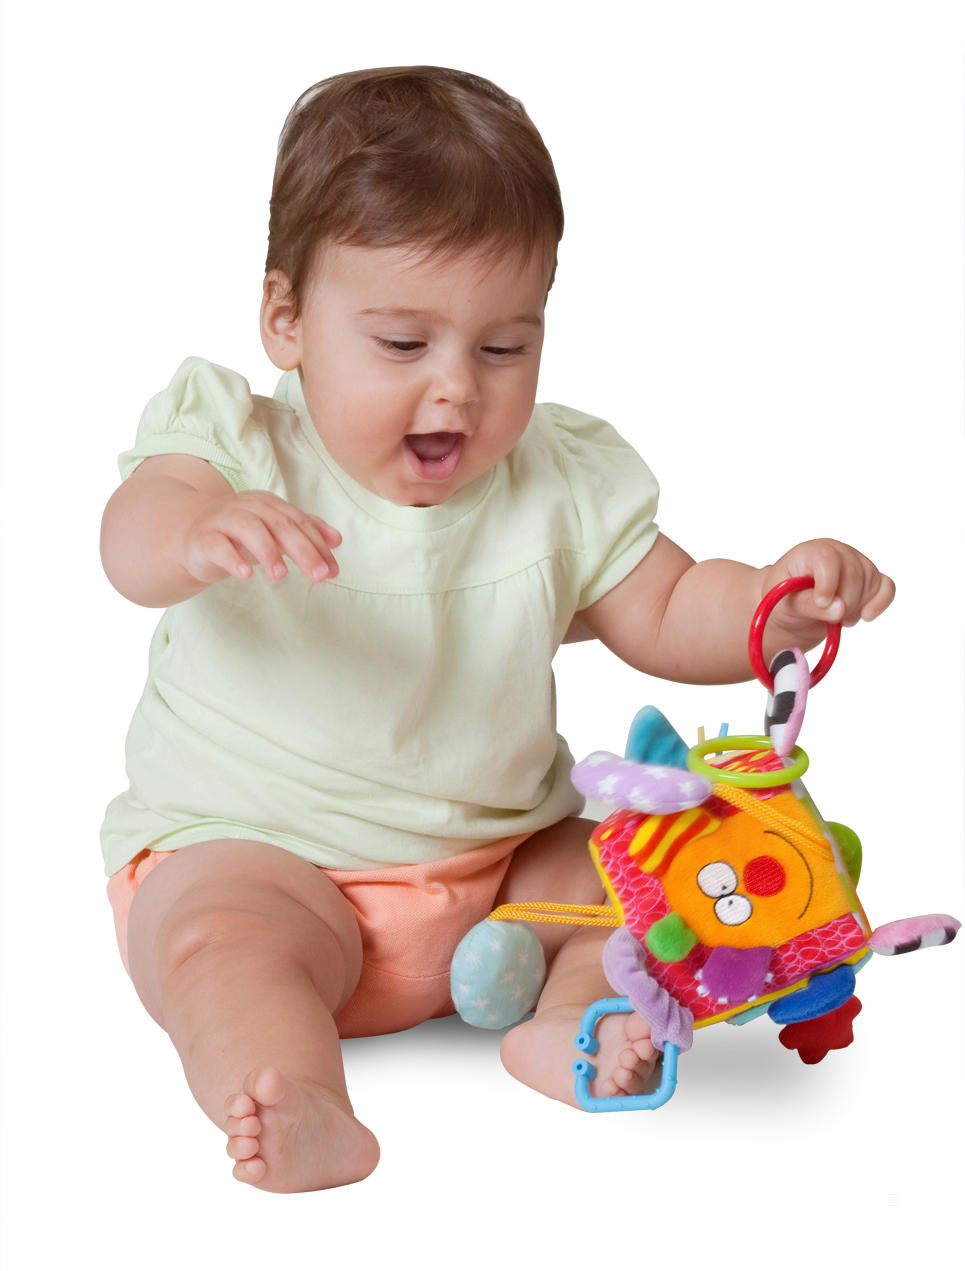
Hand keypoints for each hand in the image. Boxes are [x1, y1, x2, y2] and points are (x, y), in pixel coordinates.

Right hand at [181, 490, 340, 585]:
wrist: (193, 535)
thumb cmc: (242, 535)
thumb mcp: (274, 532)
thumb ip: (305, 532)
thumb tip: (337, 540)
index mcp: (268, 504)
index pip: (299, 522)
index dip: (318, 545)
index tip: (333, 571)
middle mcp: (247, 507)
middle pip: (279, 524)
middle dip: (303, 550)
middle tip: (319, 576)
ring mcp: (223, 520)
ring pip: (248, 529)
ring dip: (267, 552)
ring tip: (281, 576)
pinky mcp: (203, 538)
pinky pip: (218, 546)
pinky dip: (232, 560)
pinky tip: (246, 575)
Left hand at [760, 538, 894, 633]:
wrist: (794, 607)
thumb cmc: (785, 599)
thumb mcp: (785, 604)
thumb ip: (808, 605)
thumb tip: (839, 610)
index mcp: (811, 551)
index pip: (827, 558)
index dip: (828, 582)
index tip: (822, 603)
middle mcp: (838, 552)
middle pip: (854, 573)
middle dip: (843, 603)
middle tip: (830, 618)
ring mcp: (857, 563)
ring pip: (871, 582)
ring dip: (856, 608)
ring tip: (836, 617)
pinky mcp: (871, 579)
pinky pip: (887, 587)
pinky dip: (879, 603)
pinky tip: (866, 616)